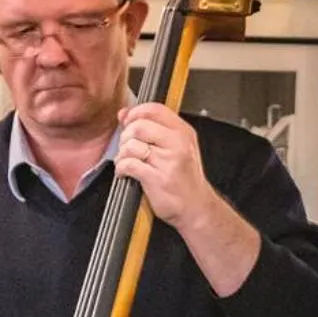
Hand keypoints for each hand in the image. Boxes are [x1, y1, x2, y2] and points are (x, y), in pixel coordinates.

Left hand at [114, 102, 224, 231]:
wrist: (196, 207)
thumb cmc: (185, 178)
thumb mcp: (176, 147)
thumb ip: (151, 128)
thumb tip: (124, 113)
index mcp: (183, 132)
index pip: (154, 109)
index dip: (135, 113)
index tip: (128, 123)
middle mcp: (177, 144)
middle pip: (139, 126)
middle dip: (126, 136)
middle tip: (127, 147)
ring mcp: (168, 161)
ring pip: (131, 145)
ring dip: (122, 154)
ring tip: (126, 162)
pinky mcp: (156, 178)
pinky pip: (129, 164)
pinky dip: (121, 168)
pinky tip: (125, 173)